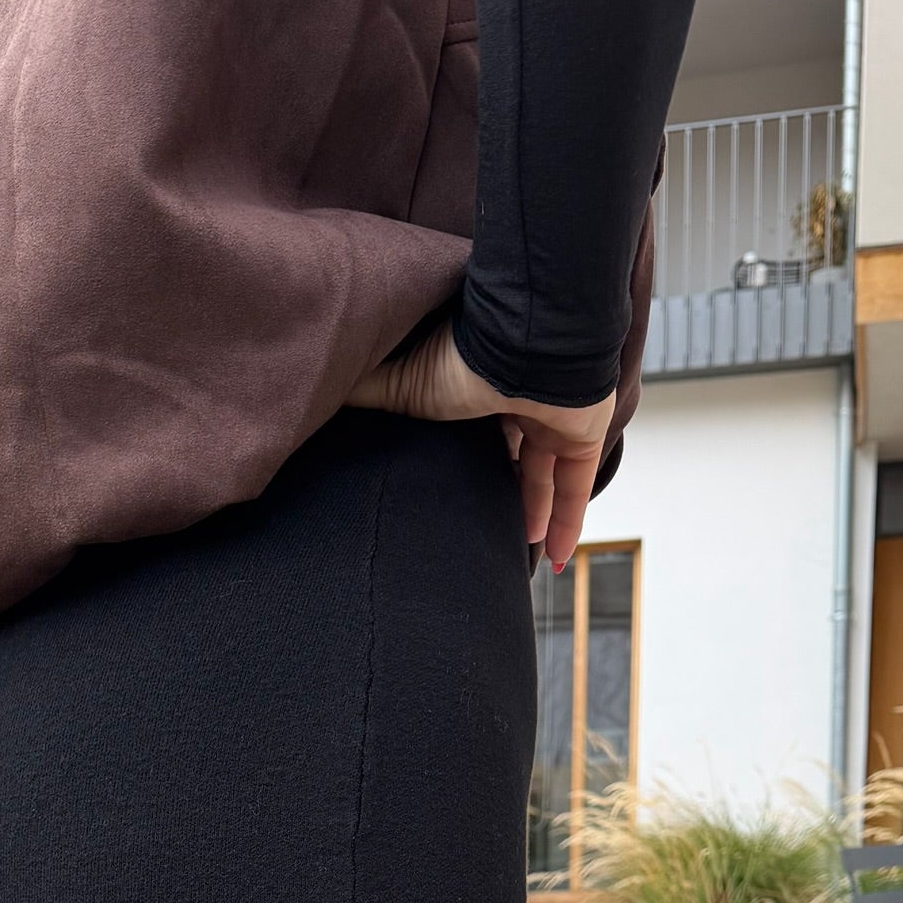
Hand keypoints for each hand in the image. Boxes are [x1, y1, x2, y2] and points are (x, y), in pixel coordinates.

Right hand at [349, 327, 614, 573]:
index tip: (454, 491)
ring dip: (532, 516)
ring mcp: (554, 416)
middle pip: (510, 456)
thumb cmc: (458, 358)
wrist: (518, 344)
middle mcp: (517, 399)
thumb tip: (320, 398)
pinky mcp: (582, 434)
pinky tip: (557, 558)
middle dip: (501, 492)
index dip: (466, 462)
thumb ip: (365, 394)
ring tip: (518, 554)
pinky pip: (576, 486)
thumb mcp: (398, 386)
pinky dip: (568, 523)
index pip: (474, 431)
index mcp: (477, 386)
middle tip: (486, 529)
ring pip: (544, 477)